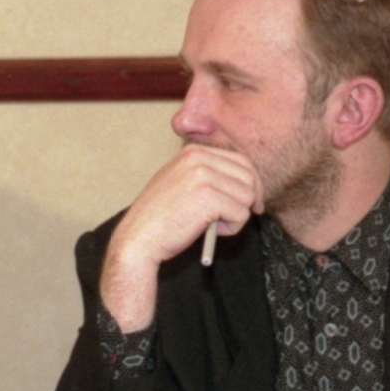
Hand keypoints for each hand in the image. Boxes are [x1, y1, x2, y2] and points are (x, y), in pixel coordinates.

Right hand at [100, 144, 263, 329]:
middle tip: (238, 218)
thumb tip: (244, 181)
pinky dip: (231, 228)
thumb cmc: (159, 218)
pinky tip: (211, 231)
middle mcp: (198, 158)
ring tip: (214, 225)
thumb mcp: (180, 183)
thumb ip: (207, 175)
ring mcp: (203, 176)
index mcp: (193, 152)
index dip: (251, 184)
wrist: (139, 238)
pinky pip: (240, 214)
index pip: (241, 160)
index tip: (249, 202)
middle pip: (249, 176)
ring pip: (247, 196)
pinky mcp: (209, 198)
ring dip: (236, 216)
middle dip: (249, 200)